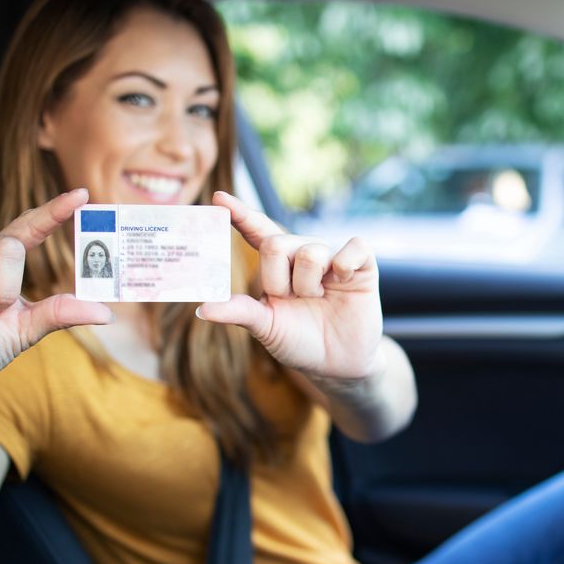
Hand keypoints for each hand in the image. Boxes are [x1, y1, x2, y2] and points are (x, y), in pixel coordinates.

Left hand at [198, 191, 382, 380]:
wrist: (337, 365)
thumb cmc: (300, 342)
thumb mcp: (267, 328)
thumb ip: (240, 312)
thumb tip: (202, 309)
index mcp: (276, 267)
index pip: (256, 232)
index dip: (240, 214)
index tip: (218, 197)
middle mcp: (302, 255)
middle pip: (277, 243)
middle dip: (279, 280)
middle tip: (293, 300)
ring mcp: (332, 259)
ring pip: (310, 251)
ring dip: (308, 284)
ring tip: (317, 300)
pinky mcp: (362, 265)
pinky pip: (354, 247)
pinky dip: (345, 262)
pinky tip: (342, 278)